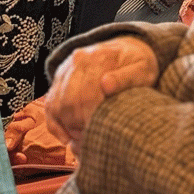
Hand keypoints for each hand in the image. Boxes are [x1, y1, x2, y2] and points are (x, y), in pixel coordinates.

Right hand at [44, 36, 158, 156]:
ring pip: (57, 106)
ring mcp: (66, 69)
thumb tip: (105, 85)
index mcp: (99, 57)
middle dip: (80, 128)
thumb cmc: (137, 64)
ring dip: (69, 129)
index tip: (103, 135)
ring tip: (85, 142)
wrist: (125, 49)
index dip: (93, 120)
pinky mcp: (59, 79)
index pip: (88, 95)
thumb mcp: (143, 69)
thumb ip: (127, 77)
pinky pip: (50, 105)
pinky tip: (68, 139)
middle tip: (94, 143)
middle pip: (69, 103)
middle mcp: (78, 60)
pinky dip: (56, 125)